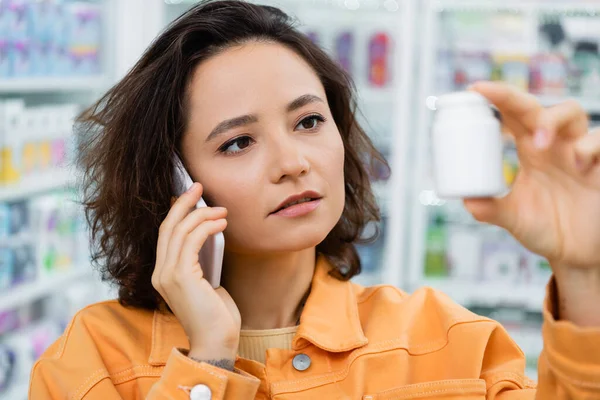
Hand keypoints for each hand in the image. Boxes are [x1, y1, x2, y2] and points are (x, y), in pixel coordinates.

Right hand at [152, 183, 239, 359]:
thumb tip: (210, 236)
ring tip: (222, 210)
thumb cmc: (216, 316)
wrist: (217, 343)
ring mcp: (167, 275)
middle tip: (200, 186)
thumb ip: (201, 262)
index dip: (177, 212)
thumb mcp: (207, 282)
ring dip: (202, 214)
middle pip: (167, 226)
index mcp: (163, 275)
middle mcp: (160, 273)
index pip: (165, 235)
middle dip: (184, 203)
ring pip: (180, 230)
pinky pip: (191, 241)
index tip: (192, 196)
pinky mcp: (180, 277)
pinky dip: (207, 227)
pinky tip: (221, 223)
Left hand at [463, 82, 599, 273]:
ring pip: (574, 113)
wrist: (577, 253)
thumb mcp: (513, 218)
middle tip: (499, 102)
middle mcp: (554, 145)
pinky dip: (591, 145)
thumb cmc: (546, 229)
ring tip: (539, 144)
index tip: (474, 88)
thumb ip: (491, 209)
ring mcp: (580, 152)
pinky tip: (578, 163)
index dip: (497, 99)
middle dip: (518, 100)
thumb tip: (466, 200)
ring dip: (554, 120)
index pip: (512, 116)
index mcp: (530, 151)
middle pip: (538, 107)